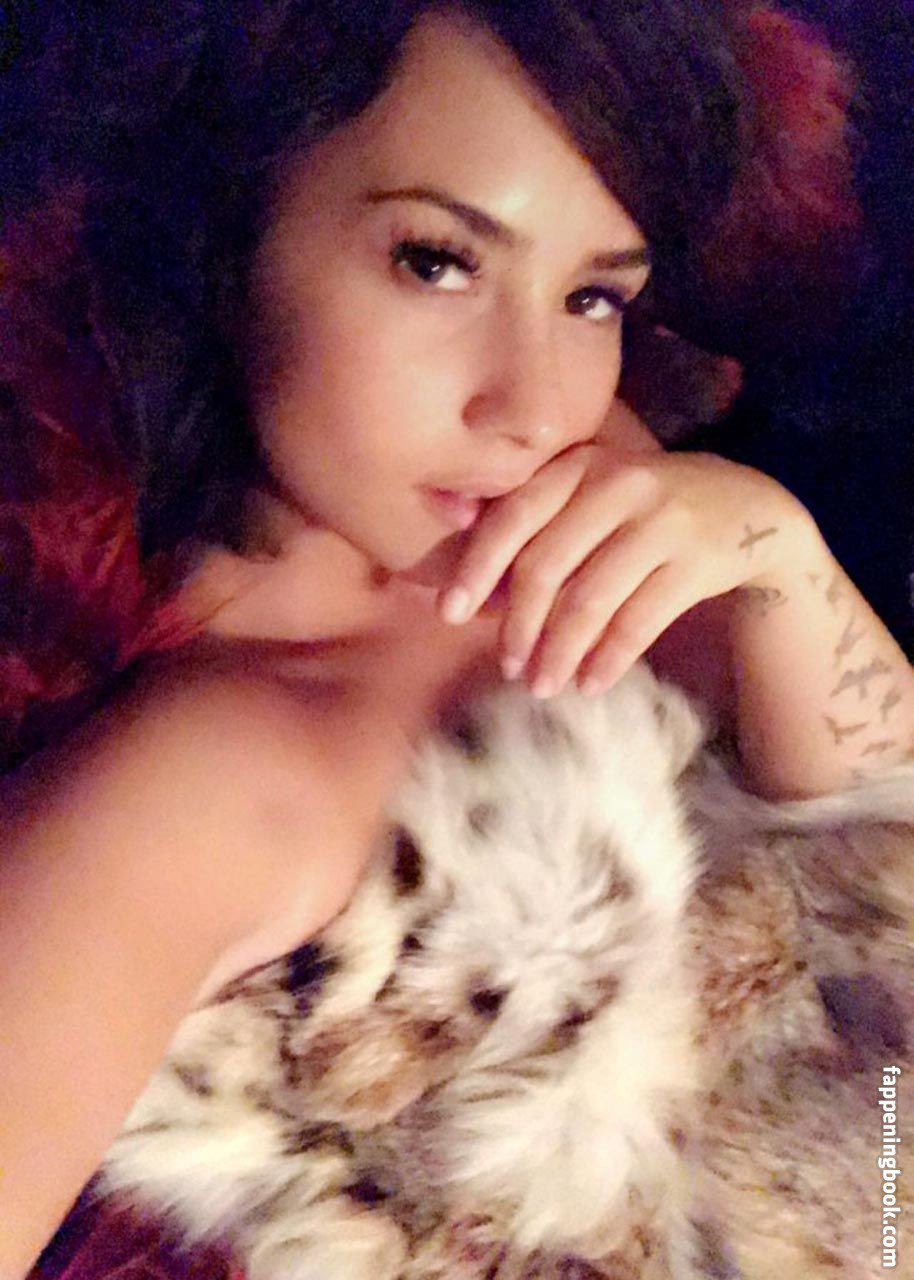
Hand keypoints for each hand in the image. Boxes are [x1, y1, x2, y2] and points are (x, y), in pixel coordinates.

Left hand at [437, 443, 814, 696]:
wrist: (750, 510)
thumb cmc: (644, 512)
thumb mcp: (591, 496)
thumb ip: (533, 524)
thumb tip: (461, 587)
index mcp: (579, 465)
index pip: (513, 517)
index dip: (477, 568)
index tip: (450, 614)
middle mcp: (618, 484)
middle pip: (546, 566)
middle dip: (519, 626)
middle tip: (508, 667)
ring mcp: (662, 521)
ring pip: (590, 600)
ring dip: (560, 653)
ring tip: (543, 686)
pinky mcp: (698, 561)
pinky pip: (639, 621)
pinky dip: (608, 659)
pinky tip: (590, 684)